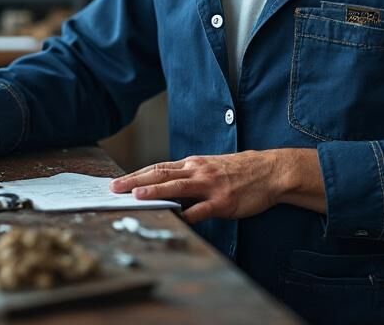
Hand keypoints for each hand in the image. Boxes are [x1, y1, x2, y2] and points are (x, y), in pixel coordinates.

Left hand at [109, 149, 324, 223]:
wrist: (270, 171)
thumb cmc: (237, 171)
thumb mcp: (209, 168)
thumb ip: (187, 177)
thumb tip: (163, 187)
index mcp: (192, 165)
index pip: (157, 168)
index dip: (136, 175)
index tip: (117, 182)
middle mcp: (197, 172)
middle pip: (160, 174)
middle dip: (135, 182)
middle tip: (114, 188)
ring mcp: (210, 186)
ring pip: (177, 187)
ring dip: (155, 191)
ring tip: (136, 196)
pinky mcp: (223, 202)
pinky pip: (201, 209)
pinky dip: (187, 214)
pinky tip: (174, 218)